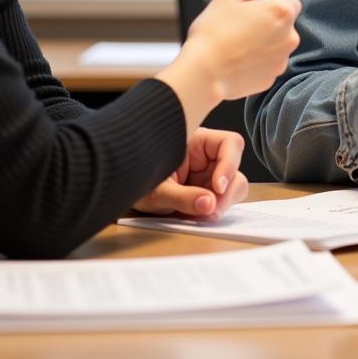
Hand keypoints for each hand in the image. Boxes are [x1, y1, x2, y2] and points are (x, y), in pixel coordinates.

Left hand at [132, 128, 249, 220]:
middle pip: (235, 168)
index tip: (217, 188)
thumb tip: (210, 204)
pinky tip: (196, 216)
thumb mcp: (157, 190)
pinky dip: (213, 210)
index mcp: (196, 141)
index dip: (230, 164)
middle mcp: (206, 156)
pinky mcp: (206, 192)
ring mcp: (208, 175)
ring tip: (201, 216)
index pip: (230, 143)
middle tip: (211, 210)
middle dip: (227, 192)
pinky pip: (221, 200)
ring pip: (233, 186)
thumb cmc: (137, 180)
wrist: (122, 192)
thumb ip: (183, 197)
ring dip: (222, 203)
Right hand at [157, 0, 300, 134]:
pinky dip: (256, 59)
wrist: (203, 74)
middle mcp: (288, 37)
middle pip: (283, 23)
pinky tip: (236, 57)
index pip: (289, 0)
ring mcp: (280, 60)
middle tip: (243, 19)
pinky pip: (267, 63)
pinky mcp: (270, 78)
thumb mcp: (226, 1)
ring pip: (275, 44)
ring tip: (237, 40)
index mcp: (281, 13)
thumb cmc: (213, 36)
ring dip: (263, 40)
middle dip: (266, 20)